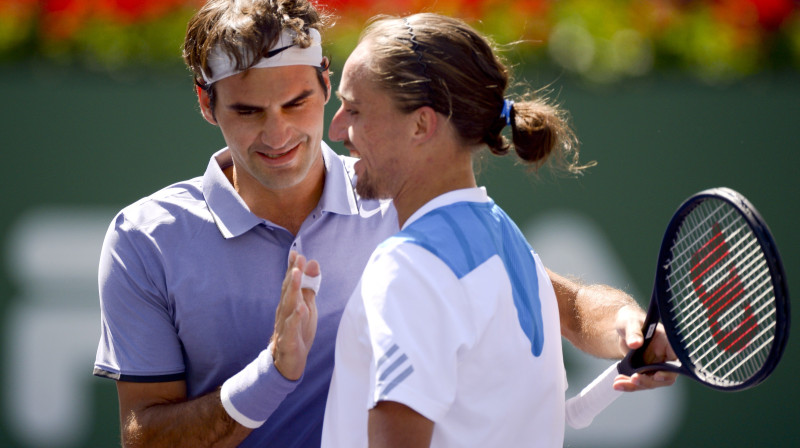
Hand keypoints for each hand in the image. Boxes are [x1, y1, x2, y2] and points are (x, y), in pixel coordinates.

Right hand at [271, 251, 319, 380]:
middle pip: (288, 289)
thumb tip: (313, 262)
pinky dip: (295, 317)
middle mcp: (285, 310)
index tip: (297, 253)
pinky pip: (291, 327)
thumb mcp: (307, 305)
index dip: (293, 267)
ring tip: (296, 274)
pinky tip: (300, 308)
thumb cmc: (298, 330)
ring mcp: (285, 324)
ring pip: (288, 305)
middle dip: (293, 273)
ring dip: (292, 289)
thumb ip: (309, 286)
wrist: (287, 361)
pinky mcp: (289, 339)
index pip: (290, 282)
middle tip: (298, 258)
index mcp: (289, 302)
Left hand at [612, 305, 677, 391]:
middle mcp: (665, 358)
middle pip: (664, 377)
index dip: (670, 371)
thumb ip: (634, 331)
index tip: (657, 375)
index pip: (677, 362)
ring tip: (618, 383)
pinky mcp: (645, 372)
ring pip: (650, 382)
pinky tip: (618, 384)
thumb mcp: (630, 322)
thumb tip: (635, 344)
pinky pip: (639, 382)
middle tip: (633, 379)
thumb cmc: (630, 320)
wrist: (621, 328)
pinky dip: (629, 385)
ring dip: (635, 385)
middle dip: (648, 381)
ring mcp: (656, 366)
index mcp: (669, 344)